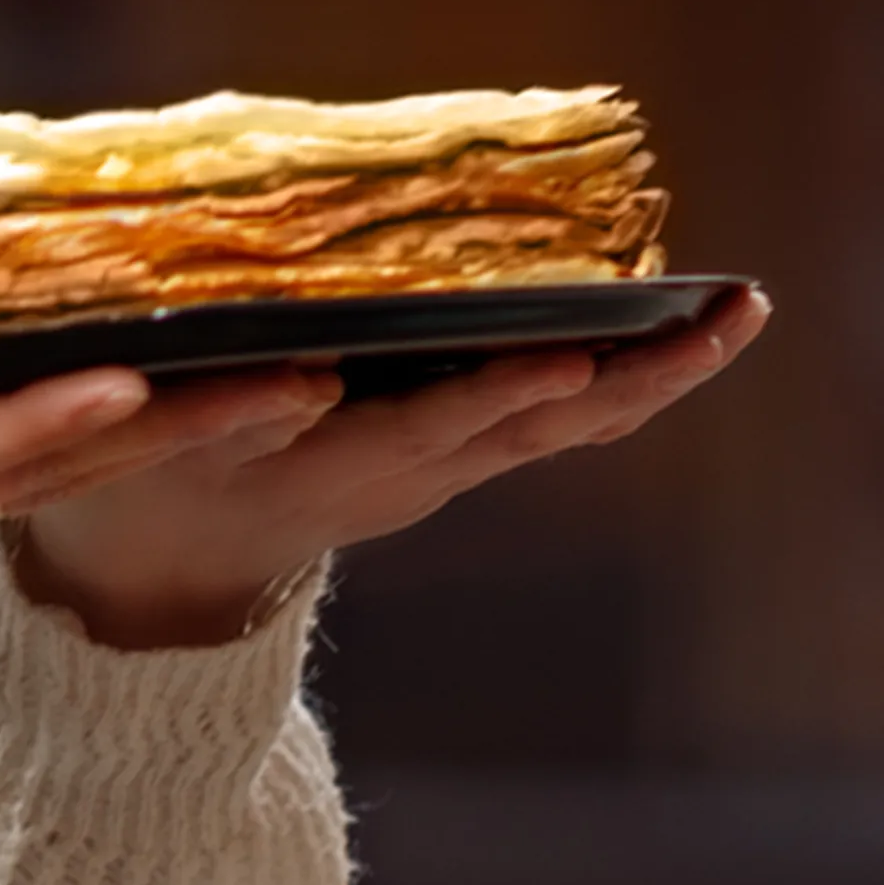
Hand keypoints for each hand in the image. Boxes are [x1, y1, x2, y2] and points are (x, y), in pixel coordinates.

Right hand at [0, 360, 326, 680]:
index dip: (52, 420)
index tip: (146, 380)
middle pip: (52, 464)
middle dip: (176, 426)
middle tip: (307, 379)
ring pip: (47, 457)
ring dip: (162, 421)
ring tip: (279, 374)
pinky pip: (5, 445)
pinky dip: (88, 409)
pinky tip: (142, 367)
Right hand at [16, 286, 773, 647]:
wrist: (171, 569)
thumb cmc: (151, 487)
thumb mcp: (156, 460)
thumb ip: (228, 422)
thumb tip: (311, 381)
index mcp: (333, 469)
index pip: (433, 428)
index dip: (503, 395)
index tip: (573, 358)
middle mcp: (405, 476)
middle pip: (536, 429)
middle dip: (632, 377)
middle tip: (716, 324)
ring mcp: (434, 472)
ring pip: (562, 428)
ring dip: (654, 378)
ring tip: (734, 316)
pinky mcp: (446, 460)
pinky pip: (551, 424)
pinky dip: (622, 382)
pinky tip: (680, 340)